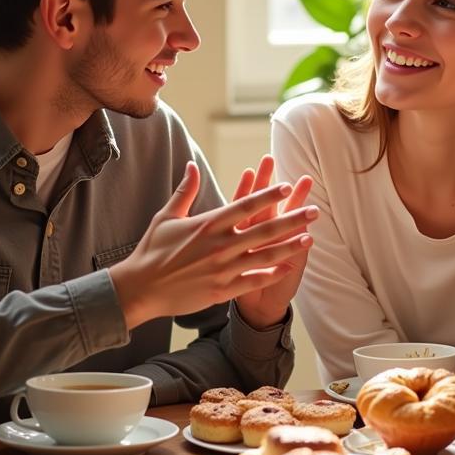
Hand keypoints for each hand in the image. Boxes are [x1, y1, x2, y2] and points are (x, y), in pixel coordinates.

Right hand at [110, 161, 317, 330]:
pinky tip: (289, 267)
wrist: (140, 289)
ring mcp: (222, 268)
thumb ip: (185, 190)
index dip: (268, 195)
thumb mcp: (168, 216)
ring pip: (264, 255)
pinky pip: (253, 280)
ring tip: (310, 238)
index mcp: (208, 224)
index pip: (245, 205)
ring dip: (290, 246)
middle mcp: (219, 245)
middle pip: (264, 229)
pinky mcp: (221, 290)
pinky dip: (272, 274)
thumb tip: (190, 164)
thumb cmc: (152, 250)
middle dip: (292, 219)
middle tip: (315, 210)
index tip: (287, 185)